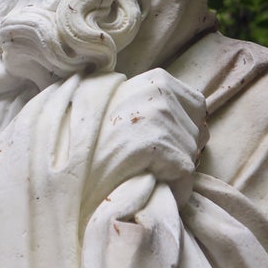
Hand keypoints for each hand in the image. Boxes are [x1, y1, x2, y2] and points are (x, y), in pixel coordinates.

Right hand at [90, 69, 207, 190]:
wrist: (69, 169)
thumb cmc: (93, 143)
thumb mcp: (124, 106)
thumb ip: (154, 103)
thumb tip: (196, 120)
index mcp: (156, 79)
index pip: (197, 106)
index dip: (183, 130)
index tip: (160, 144)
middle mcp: (161, 92)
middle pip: (198, 131)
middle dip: (181, 150)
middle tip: (148, 161)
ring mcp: (161, 117)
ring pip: (192, 155)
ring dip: (174, 171)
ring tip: (143, 172)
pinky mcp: (160, 146)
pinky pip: (186, 176)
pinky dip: (173, 189)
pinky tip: (148, 185)